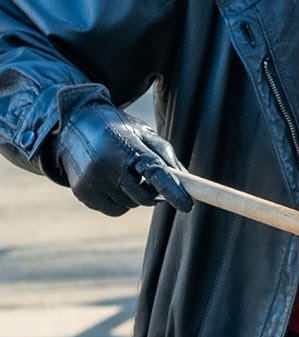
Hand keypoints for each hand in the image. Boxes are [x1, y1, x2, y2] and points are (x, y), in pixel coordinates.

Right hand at [56, 102, 192, 216]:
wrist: (73, 126)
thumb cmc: (118, 130)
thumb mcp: (144, 134)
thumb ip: (167, 157)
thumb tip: (188, 181)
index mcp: (127, 146)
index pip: (155, 172)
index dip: (172, 190)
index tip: (188, 206)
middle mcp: (106, 165)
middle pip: (144, 196)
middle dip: (154, 192)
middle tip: (149, 179)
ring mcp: (92, 181)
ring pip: (130, 205)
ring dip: (135, 196)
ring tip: (125, 174)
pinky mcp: (82, 193)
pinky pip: (114, 210)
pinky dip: (120, 202)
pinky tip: (112, 182)